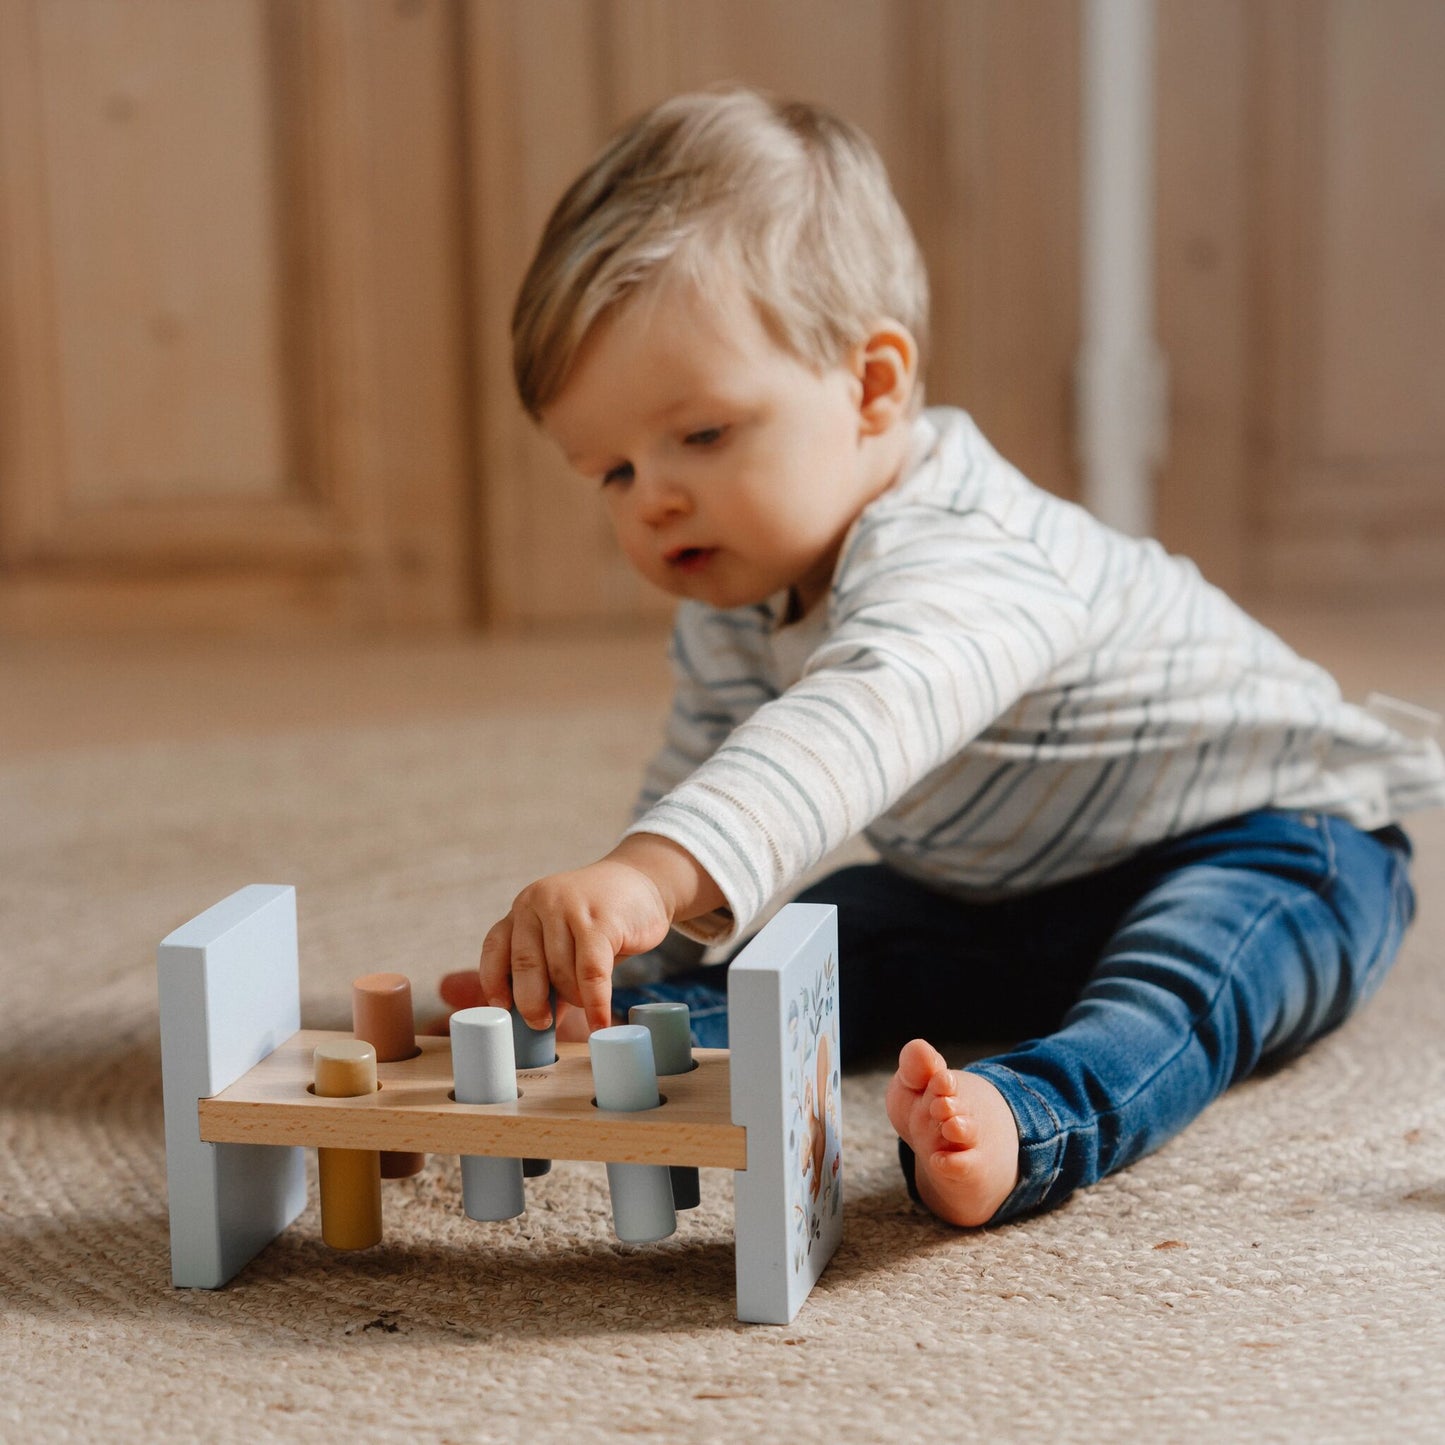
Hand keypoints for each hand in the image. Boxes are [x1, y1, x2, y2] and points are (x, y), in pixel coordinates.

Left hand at [479, 858, 672, 1032]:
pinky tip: (599, 1020)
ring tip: (588, 1006)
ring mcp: (569, 907)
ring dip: (573, 999)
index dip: (494, 982)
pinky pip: (591, 972)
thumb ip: (548, 972)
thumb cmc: (601, 920)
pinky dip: (595, 1002)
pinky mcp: (600, 920)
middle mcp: (540, 902)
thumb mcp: (566, 940)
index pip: (495, 947)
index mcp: (524, 908)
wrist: (644, 881)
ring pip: (561, 972)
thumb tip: (538, 1022)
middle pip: (525, 964)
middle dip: (531, 1002)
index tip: (501, 1010)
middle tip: (542, 1024)